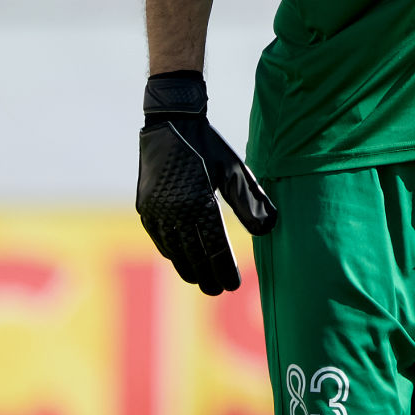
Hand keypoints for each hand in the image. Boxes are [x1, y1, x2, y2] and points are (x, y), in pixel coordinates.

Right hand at [137, 72, 278, 294]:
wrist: (170, 123)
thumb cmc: (208, 146)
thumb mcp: (234, 170)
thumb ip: (251, 202)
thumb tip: (269, 230)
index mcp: (199, 201)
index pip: (214, 246)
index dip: (224, 269)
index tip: (234, 285)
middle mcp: (175, 210)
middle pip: (193, 254)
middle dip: (207, 276)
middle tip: (219, 291)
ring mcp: (156, 210)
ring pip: (173, 250)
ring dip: (188, 268)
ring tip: (201, 281)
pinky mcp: (145, 207)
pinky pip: (159, 238)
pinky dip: (171, 252)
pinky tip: (180, 259)